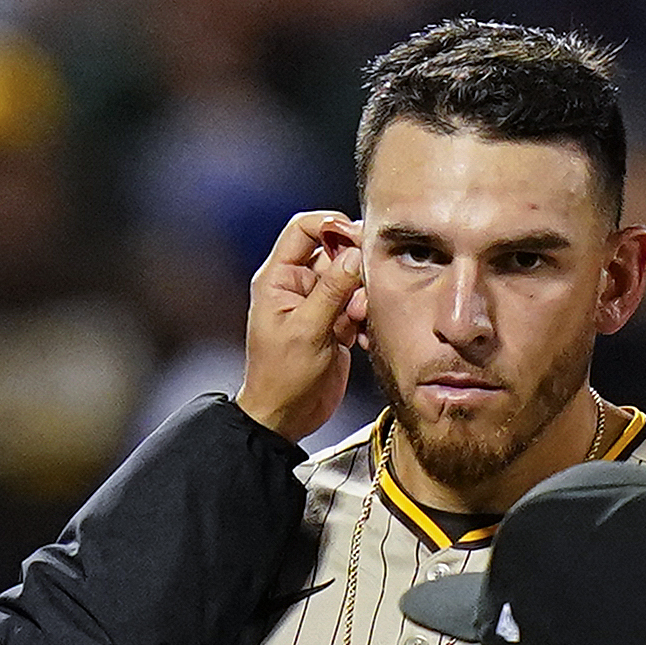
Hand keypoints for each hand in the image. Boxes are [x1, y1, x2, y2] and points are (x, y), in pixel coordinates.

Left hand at [236, 211, 367, 441]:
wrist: (287, 417)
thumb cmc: (282, 378)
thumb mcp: (307, 331)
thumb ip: (332, 290)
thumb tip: (355, 254)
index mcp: (279, 279)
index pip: (303, 229)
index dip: (332, 227)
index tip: (358, 238)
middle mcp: (298, 286)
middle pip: (334, 252)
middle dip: (356, 268)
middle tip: (366, 289)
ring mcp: (318, 305)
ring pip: (351, 280)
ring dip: (363, 296)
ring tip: (359, 320)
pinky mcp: (336, 323)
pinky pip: (358, 305)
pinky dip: (366, 316)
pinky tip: (362, 336)